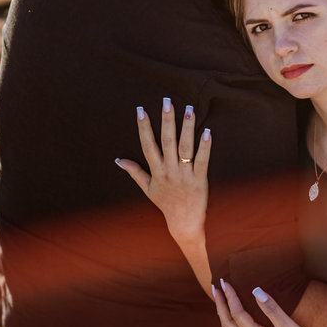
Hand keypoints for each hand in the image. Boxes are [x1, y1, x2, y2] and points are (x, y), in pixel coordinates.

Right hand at [115, 99, 210, 246]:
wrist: (184, 224)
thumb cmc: (166, 204)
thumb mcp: (147, 189)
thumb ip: (134, 172)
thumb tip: (119, 160)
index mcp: (156, 171)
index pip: (147, 145)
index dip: (144, 127)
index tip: (141, 110)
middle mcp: (169, 171)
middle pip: (167, 142)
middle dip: (166, 121)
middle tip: (166, 101)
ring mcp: (185, 175)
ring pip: (185, 147)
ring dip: (186, 128)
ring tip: (189, 108)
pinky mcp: (200, 180)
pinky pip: (203, 160)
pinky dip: (205, 146)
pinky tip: (207, 131)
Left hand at [212, 279, 321, 326]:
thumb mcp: (287, 325)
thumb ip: (271, 308)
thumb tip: (256, 291)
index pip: (237, 313)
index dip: (230, 296)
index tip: (225, 283)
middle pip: (226, 323)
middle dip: (219, 304)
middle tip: (215, 288)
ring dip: (222, 317)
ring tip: (219, 303)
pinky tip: (232, 323)